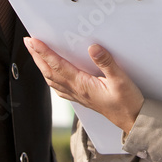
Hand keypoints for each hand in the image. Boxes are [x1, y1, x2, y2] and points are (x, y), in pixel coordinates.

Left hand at [24, 37, 143, 133]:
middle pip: (50, 72)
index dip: (44, 52)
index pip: (58, 65)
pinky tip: (50, 75)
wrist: (132, 121)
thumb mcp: (120, 80)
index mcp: (82, 85)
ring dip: (41, 66)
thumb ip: (107, 63)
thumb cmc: (127, 103)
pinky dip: (50, 78)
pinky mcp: (82, 98)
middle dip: (37, 56)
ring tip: (35, 54)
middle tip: (28, 42)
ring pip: (52, 80)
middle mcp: (76, 91)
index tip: (34, 41)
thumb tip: (93, 48)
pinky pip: (59, 88)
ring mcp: (77, 96)